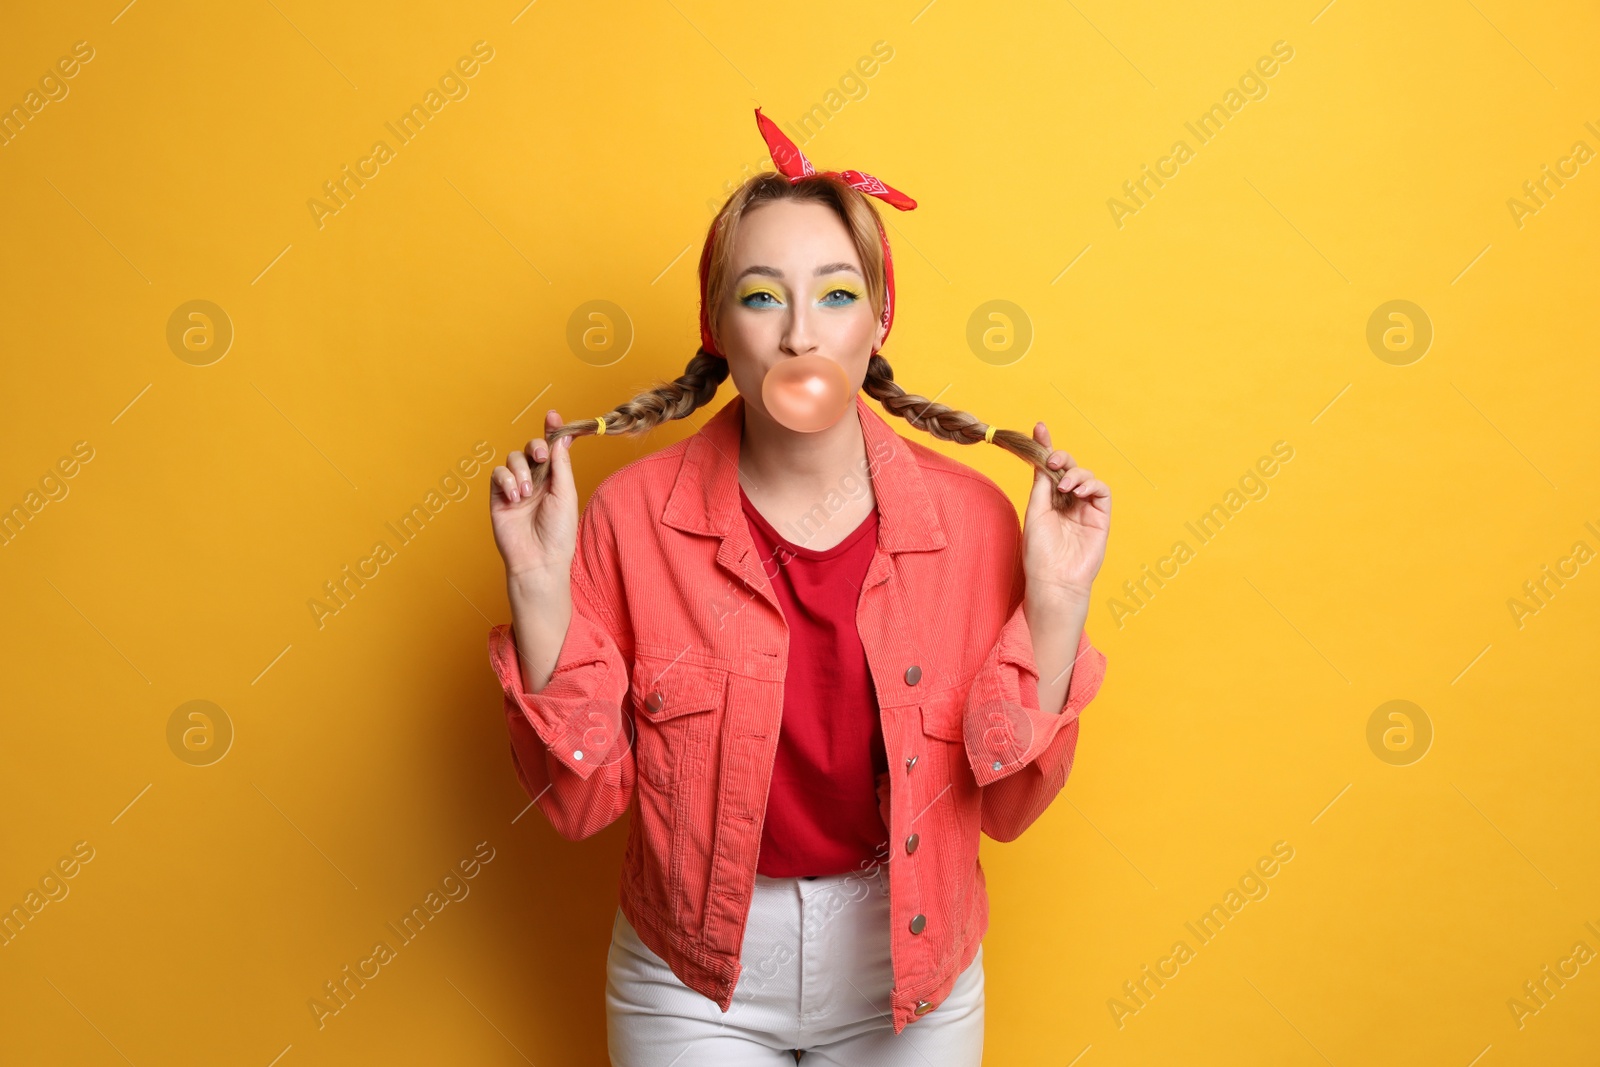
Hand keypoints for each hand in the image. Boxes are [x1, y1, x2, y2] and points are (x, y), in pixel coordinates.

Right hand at [489, 410, 578, 581]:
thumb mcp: (565, 495)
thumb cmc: (558, 533)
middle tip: (540, 457)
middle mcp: (536, 479)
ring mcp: (516, 487)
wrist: (538, 560)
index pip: (553, 448)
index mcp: (555, 478)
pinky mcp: (499, 496)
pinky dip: (506, 481)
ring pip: (513, 458)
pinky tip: (515, 497)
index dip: (552, 430)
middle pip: (531, 448)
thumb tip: (562, 438)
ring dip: (520, 471)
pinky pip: (498, 474)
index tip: (553, 415)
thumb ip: (561, 465)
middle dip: (535, 446)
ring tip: (526, 493)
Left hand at [1022, 421, 1109, 601]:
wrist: (1055, 580)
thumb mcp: (1035, 512)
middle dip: (1062, 457)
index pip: (1048, 468)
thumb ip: (1042, 485)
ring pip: (1086, 476)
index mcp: (1047, 500)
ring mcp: (1084, 509)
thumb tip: (1044, 460)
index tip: (1040, 427)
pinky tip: (1078, 492)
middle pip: (1068, 468)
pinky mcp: (1100, 517)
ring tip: (1066, 487)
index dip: (1046, 447)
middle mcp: (1066, 502)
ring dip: (1076, 474)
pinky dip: (1091, 484)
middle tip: (1055, 459)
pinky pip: (1102, 491)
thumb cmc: (1040, 552)